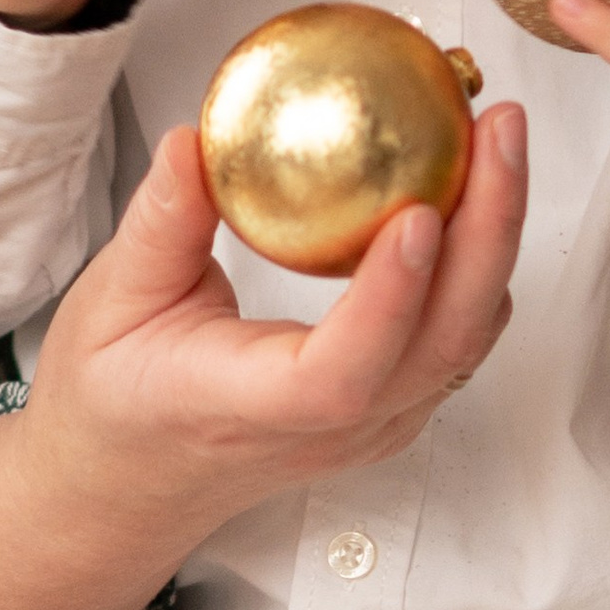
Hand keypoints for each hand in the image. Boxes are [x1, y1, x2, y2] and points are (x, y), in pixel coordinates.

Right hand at [0, 111, 528, 609]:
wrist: (130, 482)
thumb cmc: (114, 399)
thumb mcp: (111, 304)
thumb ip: (160, 225)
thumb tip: (193, 140)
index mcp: (248, 407)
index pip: (342, 373)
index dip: (392, 298)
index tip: (417, 213)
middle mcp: (330, 429)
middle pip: (441, 349)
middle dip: (488, 233)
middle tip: (498, 128)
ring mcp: (374, 426)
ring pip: (466, 341)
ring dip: (497, 238)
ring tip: (499, 136)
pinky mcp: (394, 406)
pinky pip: (460, 336)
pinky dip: (481, 259)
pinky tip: (477, 184)